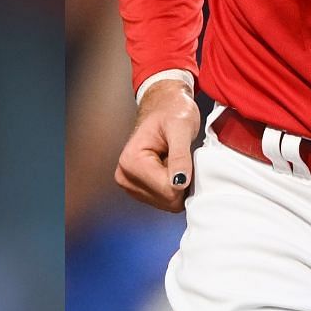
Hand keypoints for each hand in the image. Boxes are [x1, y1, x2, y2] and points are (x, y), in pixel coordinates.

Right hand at [114, 79, 199, 211]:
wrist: (165, 107)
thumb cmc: (172, 112)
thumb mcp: (180, 128)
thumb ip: (180, 155)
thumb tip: (179, 182)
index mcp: (130, 162)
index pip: (168, 190)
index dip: (185, 177)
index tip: (185, 157)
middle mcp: (125, 176)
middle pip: (168, 200)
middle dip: (182, 183)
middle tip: (182, 158)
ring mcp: (131, 186)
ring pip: (168, 204)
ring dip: (180, 185)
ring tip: (176, 161)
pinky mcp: (140, 191)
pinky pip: (167, 201)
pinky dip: (176, 188)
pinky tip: (173, 169)